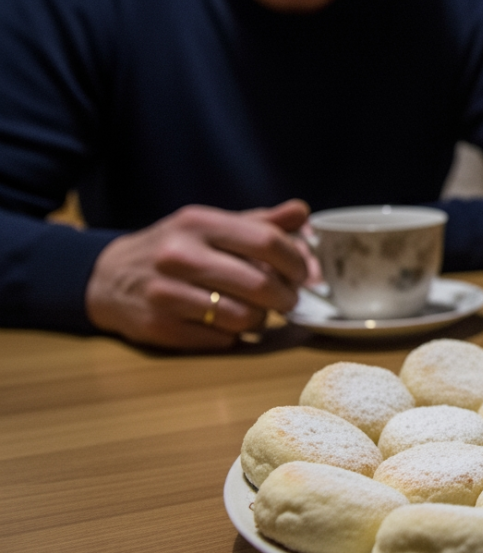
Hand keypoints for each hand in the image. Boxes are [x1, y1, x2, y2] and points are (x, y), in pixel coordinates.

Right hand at [85, 200, 312, 348]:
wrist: (108, 277)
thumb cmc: (175, 249)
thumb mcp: (212, 226)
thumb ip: (259, 221)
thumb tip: (302, 213)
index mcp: (198, 222)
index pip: (267, 241)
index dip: (297, 262)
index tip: (304, 274)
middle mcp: (179, 255)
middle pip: (260, 284)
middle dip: (286, 297)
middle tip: (288, 300)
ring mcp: (166, 293)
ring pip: (244, 317)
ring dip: (261, 319)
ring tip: (256, 312)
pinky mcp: (160, 327)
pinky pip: (222, 339)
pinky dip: (233, 335)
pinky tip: (225, 324)